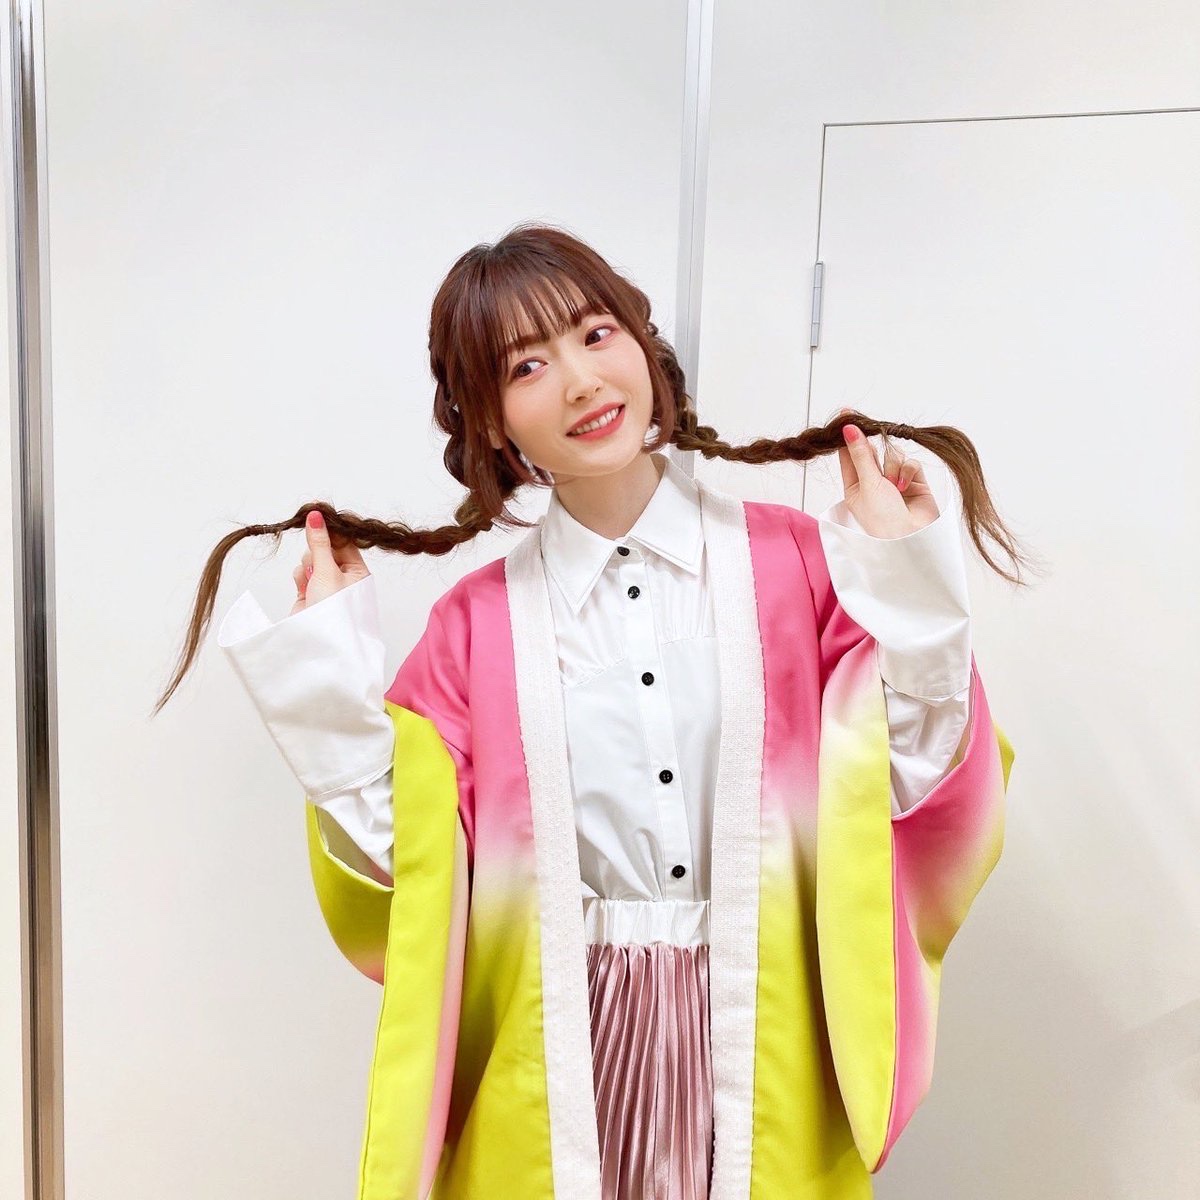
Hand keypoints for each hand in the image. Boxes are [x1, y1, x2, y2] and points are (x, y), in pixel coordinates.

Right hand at [290, 510, 369, 615]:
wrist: (318, 644)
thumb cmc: (333, 611)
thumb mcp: (327, 571)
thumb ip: (320, 542)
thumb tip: (316, 515)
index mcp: (358, 571)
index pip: (344, 542)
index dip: (330, 531)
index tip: (316, 517)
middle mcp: (344, 578)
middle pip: (325, 549)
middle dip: (316, 553)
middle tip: (316, 563)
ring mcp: (326, 586)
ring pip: (311, 561)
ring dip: (307, 566)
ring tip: (310, 582)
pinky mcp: (309, 595)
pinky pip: (302, 574)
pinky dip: (300, 577)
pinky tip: (302, 587)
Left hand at [834, 407, 939, 537]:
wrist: (911, 539)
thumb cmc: (882, 519)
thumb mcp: (867, 484)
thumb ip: (860, 454)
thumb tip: (847, 428)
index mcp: (854, 487)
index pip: (848, 455)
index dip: (847, 436)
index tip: (845, 414)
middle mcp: (873, 483)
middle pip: (871, 452)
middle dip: (873, 448)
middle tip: (871, 431)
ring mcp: (894, 482)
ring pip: (892, 456)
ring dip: (892, 467)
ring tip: (893, 487)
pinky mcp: (914, 482)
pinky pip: (910, 463)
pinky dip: (907, 472)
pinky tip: (905, 487)